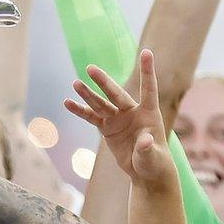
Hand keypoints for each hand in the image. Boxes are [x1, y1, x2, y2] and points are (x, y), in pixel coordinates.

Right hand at [65, 50, 176, 188]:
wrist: (145, 170)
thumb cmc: (154, 162)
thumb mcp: (152, 157)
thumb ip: (147, 148)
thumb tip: (145, 140)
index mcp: (149, 113)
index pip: (149, 89)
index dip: (147, 72)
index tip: (147, 52)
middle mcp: (133, 112)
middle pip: (116, 94)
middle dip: (103, 82)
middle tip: (91, 69)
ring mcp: (118, 119)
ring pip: (101, 104)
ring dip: (88, 94)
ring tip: (75, 83)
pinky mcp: (107, 128)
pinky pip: (92, 117)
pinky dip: (80, 111)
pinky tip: (68, 103)